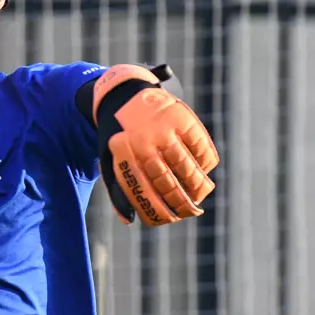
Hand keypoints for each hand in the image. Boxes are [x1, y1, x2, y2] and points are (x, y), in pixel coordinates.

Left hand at [92, 64, 218, 225]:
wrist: (123, 93)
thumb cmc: (118, 134)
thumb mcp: (109, 158)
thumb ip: (118, 188)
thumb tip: (130, 220)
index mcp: (124, 155)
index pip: (144, 193)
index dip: (158, 211)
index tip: (169, 220)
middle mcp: (144, 142)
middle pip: (169, 184)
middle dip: (182, 204)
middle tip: (190, 211)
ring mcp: (165, 129)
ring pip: (188, 168)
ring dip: (198, 187)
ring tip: (199, 195)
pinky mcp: (182, 118)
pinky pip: (200, 148)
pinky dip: (205, 163)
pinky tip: (203, 171)